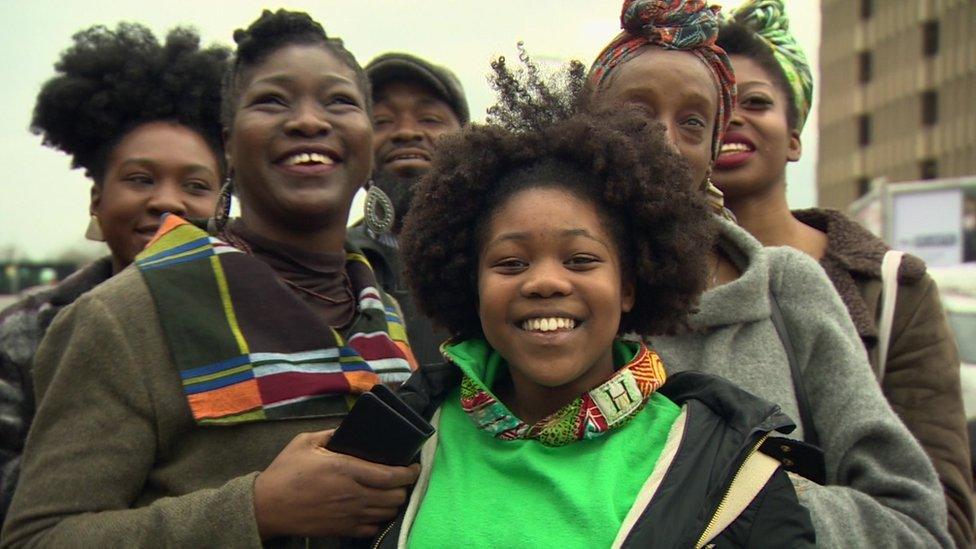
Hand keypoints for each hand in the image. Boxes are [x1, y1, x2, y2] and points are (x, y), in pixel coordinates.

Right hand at [253, 429, 420, 538]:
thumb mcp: (305, 442)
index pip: (392, 475)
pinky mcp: (341, 530)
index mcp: (346, 469)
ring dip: (394, 503)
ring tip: (391, 493)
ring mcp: (348, 515)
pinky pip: (372, 528)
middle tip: (402, 479)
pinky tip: (375, 510)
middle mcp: (353, 494)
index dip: (410, 472)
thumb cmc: (285, 473)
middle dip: (404, 487)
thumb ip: (331, 433)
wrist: (266, 507)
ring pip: (387, 513)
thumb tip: (348, 429)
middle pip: (396, 497)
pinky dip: (379, 519)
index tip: (414, 467)